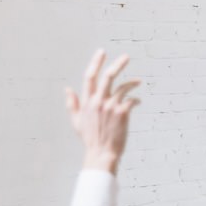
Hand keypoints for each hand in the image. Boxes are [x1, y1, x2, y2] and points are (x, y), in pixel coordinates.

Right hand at [64, 50, 138, 174]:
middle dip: (118, 64)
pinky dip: (136, 99)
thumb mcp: (76, 121)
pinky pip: (132, 100)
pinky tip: (137, 102)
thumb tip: (67, 89)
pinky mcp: (122, 113)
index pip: (90, 77)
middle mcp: (98, 101)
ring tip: (138, 82)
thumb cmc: (90, 138)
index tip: (102, 52)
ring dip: (132, 82)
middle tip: (127, 56)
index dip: (96, 63)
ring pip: (123, 87)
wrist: (102, 153)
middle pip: (108, 77)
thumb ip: (72, 104)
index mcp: (87, 102)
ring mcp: (110, 107)